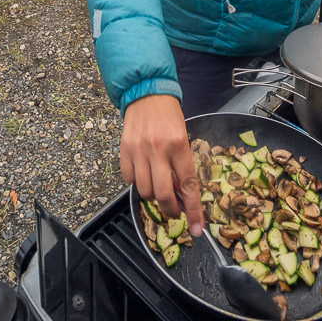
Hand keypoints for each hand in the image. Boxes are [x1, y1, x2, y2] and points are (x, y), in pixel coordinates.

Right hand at [120, 93, 203, 235]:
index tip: (197, 228)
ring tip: (158, 188)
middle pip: (163, 194)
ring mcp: (139, 150)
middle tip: (175, 211)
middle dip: (171, 210)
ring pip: (144, 191)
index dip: (193, 211)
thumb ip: (182, 164)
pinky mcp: (124, 149)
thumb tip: (183, 193)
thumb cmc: (169, 114)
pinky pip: (129, 179)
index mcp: (179, 145)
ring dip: (153, 197)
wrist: (146, 92)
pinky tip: (143, 174)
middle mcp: (158, 149)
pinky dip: (137, 183)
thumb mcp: (184, 136)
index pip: (188, 185)